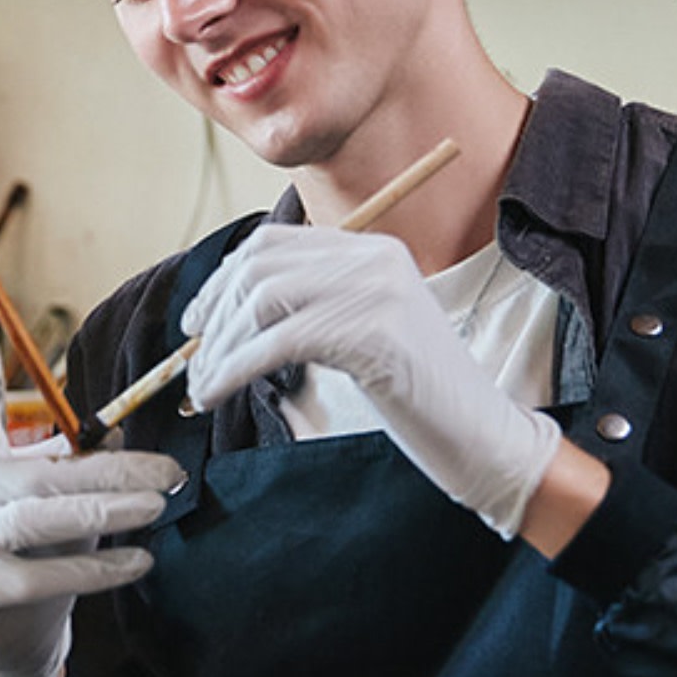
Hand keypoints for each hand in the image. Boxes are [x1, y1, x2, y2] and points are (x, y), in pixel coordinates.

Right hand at [0, 368, 183, 676]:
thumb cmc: (24, 548)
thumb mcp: (40, 497)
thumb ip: (68, 464)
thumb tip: (119, 434)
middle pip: (32, 476)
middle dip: (105, 471)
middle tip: (165, 471)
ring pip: (34, 521)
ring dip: (102, 512)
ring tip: (154, 506)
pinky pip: (40, 578)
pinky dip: (97, 569)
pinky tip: (139, 561)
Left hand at [182, 225, 560, 536]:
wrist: (482, 434)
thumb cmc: (417, 396)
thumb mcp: (363, 333)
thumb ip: (312, 307)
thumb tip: (223, 315)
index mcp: (371, 250)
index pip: (273, 243)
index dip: (223, 279)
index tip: (198, 322)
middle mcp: (372, 258)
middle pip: (259, 266)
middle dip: (213, 314)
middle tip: (193, 360)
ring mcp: (375, 290)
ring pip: (260, 302)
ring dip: (218, 349)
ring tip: (202, 388)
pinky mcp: (371, 332)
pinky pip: (276, 342)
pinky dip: (233, 368)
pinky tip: (216, 393)